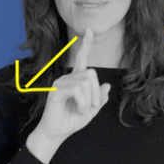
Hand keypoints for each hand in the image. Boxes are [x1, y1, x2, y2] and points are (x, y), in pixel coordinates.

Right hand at [25, 28, 111, 163]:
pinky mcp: (57, 90)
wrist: (57, 133)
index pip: (82, 58)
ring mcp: (61, 82)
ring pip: (86, 82)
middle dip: (96, 92)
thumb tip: (107, 85)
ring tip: (83, 110)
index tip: (89, 30)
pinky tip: (79, 109)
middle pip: (91, 73)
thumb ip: (99, 98)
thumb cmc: (72, 120)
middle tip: (92, 107)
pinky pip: (78, 90)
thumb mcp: (91, 110)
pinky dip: (84, 102)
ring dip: (90, 100)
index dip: (86, 44)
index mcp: (77, 80)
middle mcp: (68, 78)